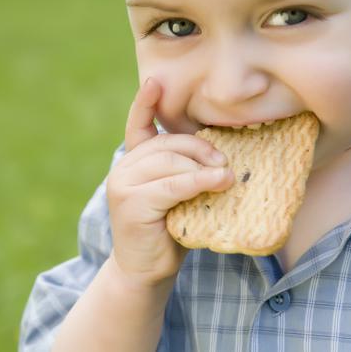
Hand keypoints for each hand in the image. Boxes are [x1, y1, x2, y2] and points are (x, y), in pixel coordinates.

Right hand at [106, 78, 233, 287]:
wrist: (147, 270)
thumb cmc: (170, 228)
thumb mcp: (178, 193)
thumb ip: (186, 171)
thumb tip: (222, 156)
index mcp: (135, 162)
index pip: (139, 125)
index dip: (146, 103)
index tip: (155, 81)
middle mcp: (124, 168)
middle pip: (167, 144)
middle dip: (200, 149)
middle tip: (225, 163)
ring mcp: (124, 184)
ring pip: (171, 162)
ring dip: (204, 167)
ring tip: (226, 177)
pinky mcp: (131, 202)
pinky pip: (173, 184)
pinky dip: (199, 182)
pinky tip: (219, 183)